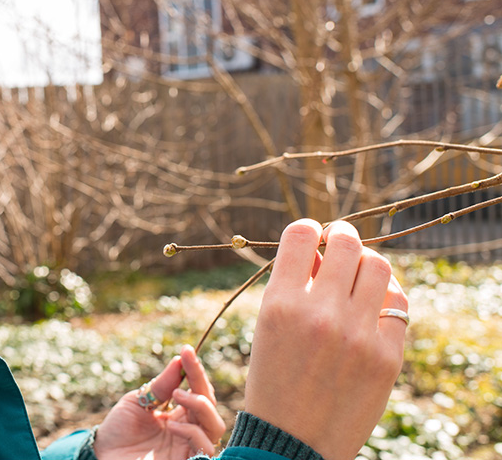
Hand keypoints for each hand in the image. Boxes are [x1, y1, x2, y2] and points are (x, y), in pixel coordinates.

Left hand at [93, 345, 225, 459]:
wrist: (102, 454)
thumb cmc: (118, 430)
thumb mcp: (138, 401)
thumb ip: (160, 386)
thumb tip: (180, 360)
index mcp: (179, 414)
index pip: (197, 390)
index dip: (195, 370)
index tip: (187, 350)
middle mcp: (188, 430)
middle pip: (211, 406)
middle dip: (201, 386)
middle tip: (183, 374)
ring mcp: (187, 448)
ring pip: (215, 427)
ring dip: (201, 406)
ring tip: (178, 395)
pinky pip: (204, 448)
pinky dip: (192, 432)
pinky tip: (172, 424)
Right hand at [244, 219, 408, 459]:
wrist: (292, 440)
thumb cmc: (274, 378)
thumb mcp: (268, 327)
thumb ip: (293, 285)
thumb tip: (324, 249)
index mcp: (279, 304)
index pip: (300, 234)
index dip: (309, 228)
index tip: (312, 235)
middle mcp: (318, 313)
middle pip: (346, 243)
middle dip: (342, 236)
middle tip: (340, 243)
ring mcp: (356, 334)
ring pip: (378, 266)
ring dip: (367, 262)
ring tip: (359, 274)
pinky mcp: (386, 356)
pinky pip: (399, 304)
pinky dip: (386, 297)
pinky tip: (375, 305)